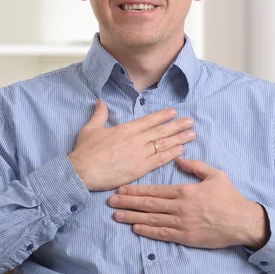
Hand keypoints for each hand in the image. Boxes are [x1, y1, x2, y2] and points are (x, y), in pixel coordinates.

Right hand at [69, 99, 195, 190]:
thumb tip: (100, 101)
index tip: (174, 112)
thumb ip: (99, 114)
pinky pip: (159, 160)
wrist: (82, 172)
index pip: (149, 120)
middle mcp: (135, 140)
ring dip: (179, 139)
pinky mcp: (139, 169)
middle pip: (161, 131)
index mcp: (125, 129)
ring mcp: (139, 154)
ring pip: (163, 144)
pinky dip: (171, 154)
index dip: (162, 116)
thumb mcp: (90, 128)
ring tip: (192, 134)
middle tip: (191, 121)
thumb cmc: (85, 151)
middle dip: (177, 125)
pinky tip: (181, 150)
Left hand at [107, 157, 269, 249]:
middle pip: (149, 205)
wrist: (242, 221)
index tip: (121, 188)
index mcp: (185, 191)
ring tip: (117, 215)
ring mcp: (182, 224)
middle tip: (111, 200)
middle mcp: (180, 207)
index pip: (155, 191)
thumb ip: (195, 166)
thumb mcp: (214, 174)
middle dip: (128, 202)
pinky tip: (135, 228)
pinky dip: (148, 231)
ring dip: (132, 217)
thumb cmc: (229, 196)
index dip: (136, 189)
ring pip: (152, 220)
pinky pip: (163, 234)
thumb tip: (178, 159)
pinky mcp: (186, 237)